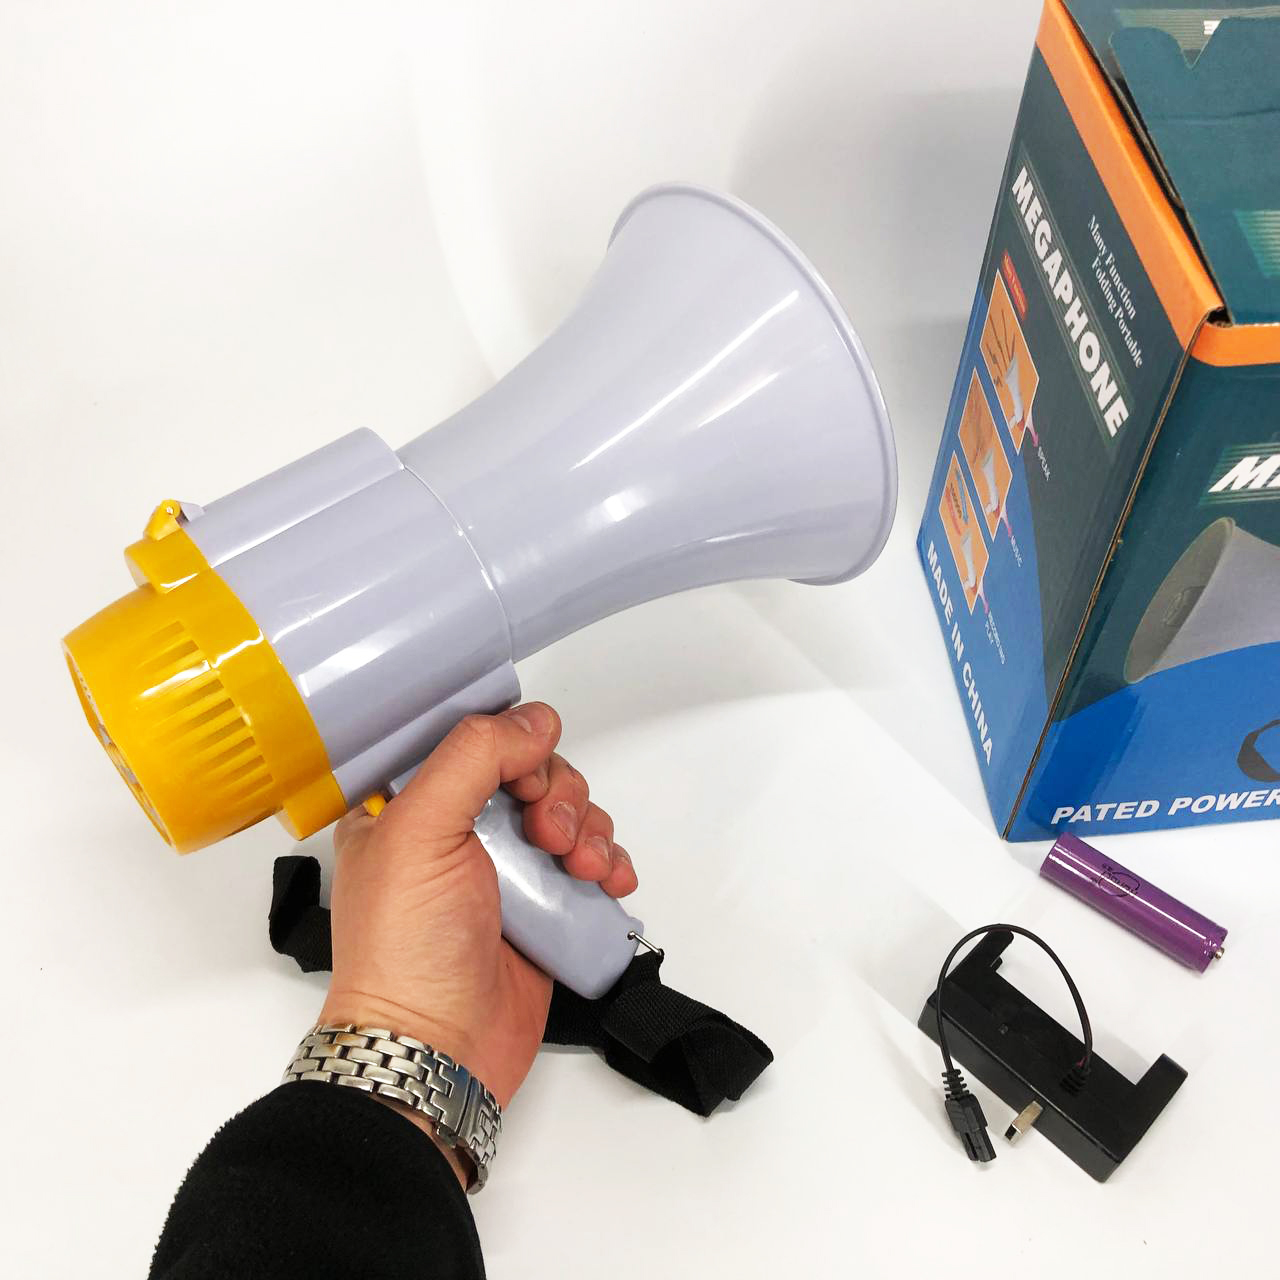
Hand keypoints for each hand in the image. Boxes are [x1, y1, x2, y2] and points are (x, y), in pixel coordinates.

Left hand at [318, 703, 637, 1116]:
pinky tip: (609, 882)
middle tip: (550, 836)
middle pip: (531, 773)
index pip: (471, 742)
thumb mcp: (418, 830)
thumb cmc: (405, 948)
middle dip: (558, 795)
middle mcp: (456, 831)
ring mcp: (503, 871)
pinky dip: (609, 863)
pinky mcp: (543, 908)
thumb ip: (474, 758)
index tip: (522, 775)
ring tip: (580, 868)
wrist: (438, 1050)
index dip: (508, 747)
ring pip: (568, 814)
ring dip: (589, 829)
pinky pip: (591, 863)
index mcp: (407, 805)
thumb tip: (537, 720)